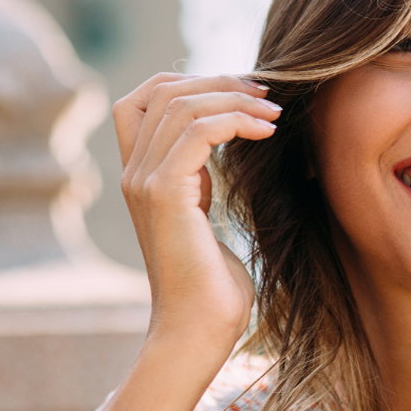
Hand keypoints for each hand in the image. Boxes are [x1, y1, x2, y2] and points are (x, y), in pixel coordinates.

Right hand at [114, 72, 280, 348]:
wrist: (199, 330)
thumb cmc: (213, 285)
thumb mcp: (205, 217)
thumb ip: (202, 181)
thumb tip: (231, 145)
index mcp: (142, 174)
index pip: (144, 98)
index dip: (192, 81)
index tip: (245, 92)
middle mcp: (135, 172)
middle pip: (163, 90)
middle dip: (219, 82)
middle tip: (268, 93)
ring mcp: (144, 181)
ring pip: (181, 104)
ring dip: (235, 99)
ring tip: (275, 113)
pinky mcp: (164, 194)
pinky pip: (198, 131)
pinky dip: (236, 120)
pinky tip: (268, 132)